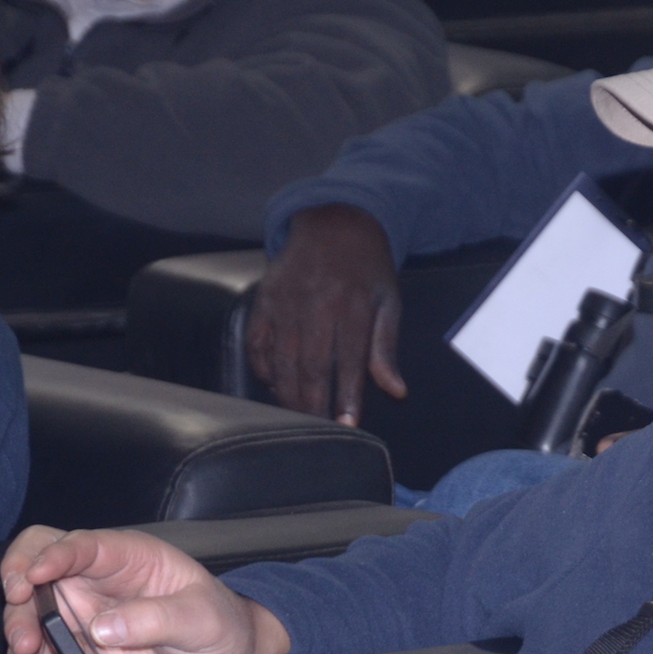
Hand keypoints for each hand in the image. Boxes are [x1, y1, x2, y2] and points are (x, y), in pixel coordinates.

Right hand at [1, 527, 291, 653]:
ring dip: (18, 624)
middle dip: (19, 581)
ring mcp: (84, 611)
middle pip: (39, 563)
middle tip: (17, 607)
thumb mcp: (203, 619)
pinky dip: (27, 653)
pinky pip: (42, 643)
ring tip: (23, 652)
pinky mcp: (80, 644)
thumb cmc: (220, 624)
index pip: (82, 544)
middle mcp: (98, 578)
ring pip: (32, 605)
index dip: (53, 555)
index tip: (34, 576)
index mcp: (130, 557)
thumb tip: (102, 628)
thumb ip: (158, 619)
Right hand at [246, 204, 405, 424]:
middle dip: (314, 404)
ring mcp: (285, 303)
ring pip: (281, 360)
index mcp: (352, 307)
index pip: (350, 362)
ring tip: (299, 415)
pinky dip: (262, 368)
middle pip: (311, 367)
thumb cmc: (367, 270)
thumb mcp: (388, 303)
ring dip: (288, 393)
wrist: (334, 223)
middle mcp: (316, 305)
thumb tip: (396, 392)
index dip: (348, 397)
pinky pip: (256, 342)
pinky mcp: (263, 300)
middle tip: (318, 430)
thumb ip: (386, 349)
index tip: (348, 425)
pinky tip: (274, 385)